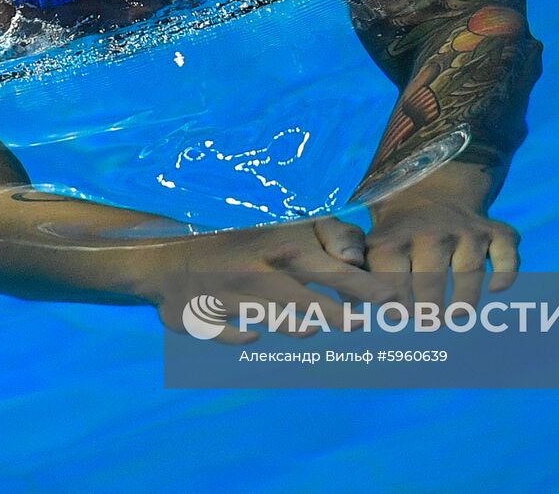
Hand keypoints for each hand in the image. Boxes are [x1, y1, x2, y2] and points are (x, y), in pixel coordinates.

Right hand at [146, 218, 393, 343]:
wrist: (167, 249)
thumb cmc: (238, 234)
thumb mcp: (284, 222)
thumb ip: (328, 235)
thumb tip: (357, 259)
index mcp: (281, 250)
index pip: (334, 273)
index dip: (365, 289)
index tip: (391, 301)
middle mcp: (258, 275)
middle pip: (310, 306)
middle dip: (339, 317)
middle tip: (360, 326)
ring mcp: (230, 299)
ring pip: (277, 324)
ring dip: (299, 328)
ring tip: (312, 328)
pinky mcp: (205, 319)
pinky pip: (232, 336)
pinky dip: (247, 335)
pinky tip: (257, 332)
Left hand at [364, 170, 519, 317]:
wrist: (432, 189)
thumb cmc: (396, 232)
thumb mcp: (371, 243)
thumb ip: (358, 274)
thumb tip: (350, 306)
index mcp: (395, 239)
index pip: (392, 279)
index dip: (395, 304)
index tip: (397, 318)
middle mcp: (431, 234)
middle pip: (430, 279)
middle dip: (428, 309)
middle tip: (427, 323)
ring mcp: (466, 233)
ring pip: (468, 271)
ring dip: (464, 300)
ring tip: (455, 317)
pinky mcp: (495, 233)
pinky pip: (506, 254)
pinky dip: (505, 272)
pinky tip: (496, 289)